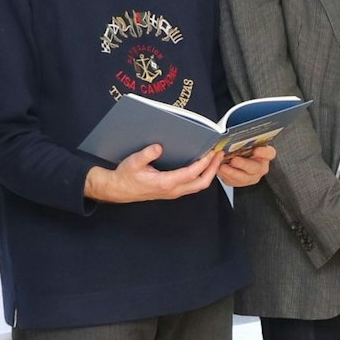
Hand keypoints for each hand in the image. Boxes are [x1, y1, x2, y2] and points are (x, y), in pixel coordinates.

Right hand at [84, 145, 223, 202]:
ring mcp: (174, 192)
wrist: (119, 190)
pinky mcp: (173, 191)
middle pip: (201, 183)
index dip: (204, 164)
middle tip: (219, 155)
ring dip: (209, 173)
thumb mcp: (133, 162)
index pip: (191, 173)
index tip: (211, 153)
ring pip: (198, 185)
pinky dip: (201, 176)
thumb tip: (158, 147)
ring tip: (215, 159)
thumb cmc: (126, 176)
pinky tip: (203, 166)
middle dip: (213, 169)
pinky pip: (192, 185)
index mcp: (165, 183)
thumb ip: (146, 154)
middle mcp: (172, 190)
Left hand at [218, 144, 274, 187]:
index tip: (256, 150)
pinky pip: (232, 181)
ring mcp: (251, 177)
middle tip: (234, 160)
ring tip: (222, 166)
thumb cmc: (245, 149)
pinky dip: (224, 175)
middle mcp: (260, 167)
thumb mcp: (248, 141)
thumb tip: (236, 132)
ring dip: (231, 172)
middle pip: (254, 168)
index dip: (263, 152)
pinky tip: (219, 169)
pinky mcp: (239, 182)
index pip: (269, 153)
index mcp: (265, 155)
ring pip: (242, 178)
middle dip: (243, 164)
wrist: (240, 160)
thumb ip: (246, 139)